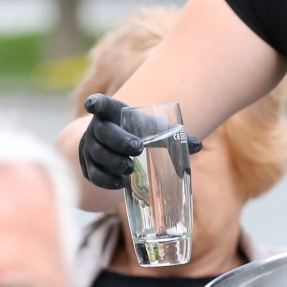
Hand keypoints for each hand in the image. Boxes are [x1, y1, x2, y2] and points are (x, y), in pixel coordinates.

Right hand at [78, 94, 200, 190]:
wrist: (113, 148)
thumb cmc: (137, 133)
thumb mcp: (152, 130)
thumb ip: (172, 136)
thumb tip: (198, 146)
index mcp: (111, 114)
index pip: (101, 105)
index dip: (96, 103)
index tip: (92, 104)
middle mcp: (97, 129)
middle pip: (104, 133)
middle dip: (119, 141)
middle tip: (136, 148)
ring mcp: (90, 149)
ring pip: (99, 155)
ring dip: (113, 162)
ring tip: (129, 168)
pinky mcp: (89, 168)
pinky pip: (95, 175)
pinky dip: (107, 180)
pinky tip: (120, 183)